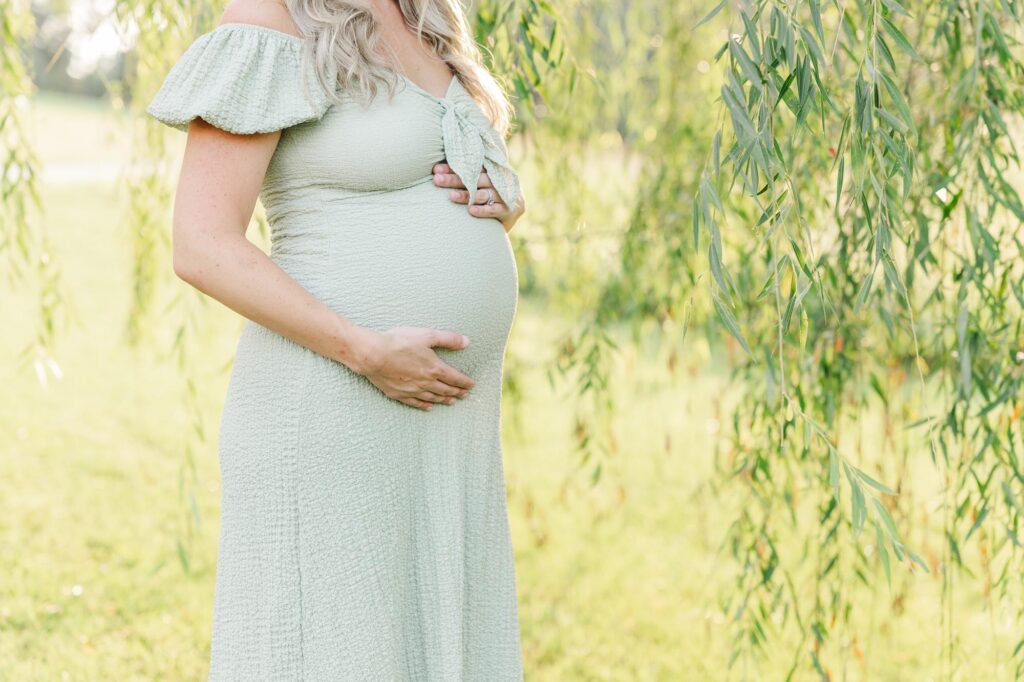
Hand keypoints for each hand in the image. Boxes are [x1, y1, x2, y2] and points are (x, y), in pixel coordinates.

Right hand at [349, 326, 475, 410]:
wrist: (374, 354)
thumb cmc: (399, 342)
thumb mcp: (427, 335)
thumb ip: (448, 339)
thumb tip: (466, 341)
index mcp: (435, 368)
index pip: (455, 378)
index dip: (465, 382)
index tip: (471, 385)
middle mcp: (426, 382)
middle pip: (446, 390)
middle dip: (457, 392)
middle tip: (464, 395)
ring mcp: (412, 390)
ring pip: (432, 397)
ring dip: (443, 400)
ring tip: (451, 402)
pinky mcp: (398, 394)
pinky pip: (415, 402)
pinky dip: (424, 405)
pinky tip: (428, 407)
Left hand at [432, 162, 525, 233]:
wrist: (515, 210)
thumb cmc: (489, 195)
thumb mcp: (480, 181)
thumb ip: (466, 175)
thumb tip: (436, 170)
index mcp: (490, 169)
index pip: (470, 166)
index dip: (453, 167)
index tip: (436, 169)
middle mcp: (497, 180)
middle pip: (474, 178)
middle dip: (455, 179)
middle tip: (437, 179)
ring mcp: (504, 195)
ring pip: (483, 194)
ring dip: (467, 194)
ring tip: (451, 196)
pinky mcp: (509, 210)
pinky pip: (495, 209)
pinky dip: (483, 210)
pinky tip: (471, 210)